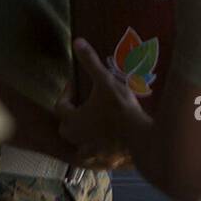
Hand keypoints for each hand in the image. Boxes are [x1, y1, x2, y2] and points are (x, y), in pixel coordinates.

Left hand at [56, 39, 144, 161]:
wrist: (140, 136)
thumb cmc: (119, 108)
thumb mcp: (105, 81)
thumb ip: (90, 62)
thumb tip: (77, 42)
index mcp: (73, 120)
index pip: (61, 106)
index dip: (66, 92)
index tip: (75, 83)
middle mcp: (78, 138)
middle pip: (66, 127)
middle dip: (71, 116)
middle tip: (83, 104)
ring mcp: (92, 151)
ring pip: (79, 145)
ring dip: (83, 136)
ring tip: (94, 125)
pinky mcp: (106, 159)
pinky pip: (97, 157)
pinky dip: (99, 151)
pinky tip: (109, 144)